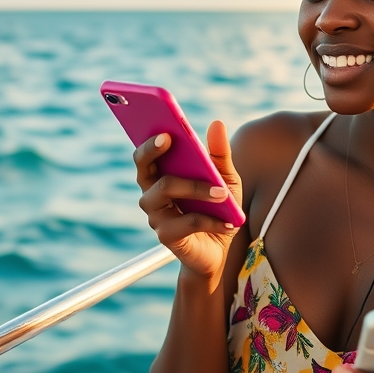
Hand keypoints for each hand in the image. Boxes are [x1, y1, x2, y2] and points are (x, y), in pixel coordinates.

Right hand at [135, 120, 241, 285]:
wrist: (220, 249)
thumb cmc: (218, 208)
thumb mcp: (225, 179)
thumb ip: (220, 153)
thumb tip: (216, 123)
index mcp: (162, 175)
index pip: (145, 154)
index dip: (149, 141)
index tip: (163, 129)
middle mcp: (152, 193)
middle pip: (144, 168)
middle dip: (154, 151)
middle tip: (171, 140)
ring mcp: (156, 215)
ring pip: (166, 190)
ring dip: (196, 188)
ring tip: (222, 194)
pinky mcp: (166, 236)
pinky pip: (187, 221)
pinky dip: (211, 220)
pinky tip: (229, 222)